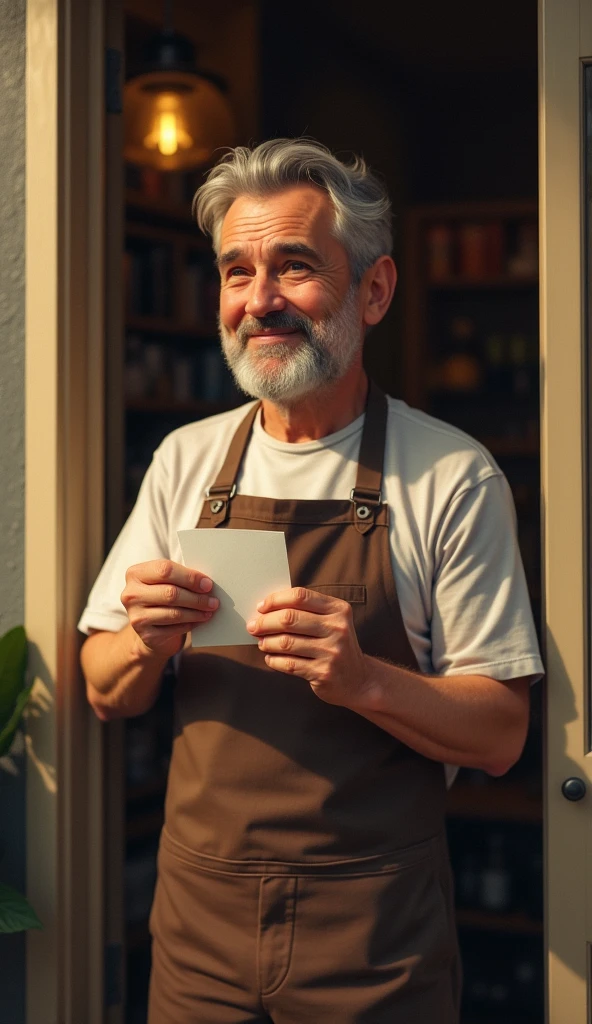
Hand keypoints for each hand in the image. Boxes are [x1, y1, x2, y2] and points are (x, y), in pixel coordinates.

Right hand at [121, 559, 218, 657]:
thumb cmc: (162, 597)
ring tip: (210, 610)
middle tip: (213, 600)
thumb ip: (180, 577)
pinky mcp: (145, 635)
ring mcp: (136, 616)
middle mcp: (131, 594)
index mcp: (135, 573)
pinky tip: (200, 620)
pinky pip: (174, 628)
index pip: (165, 570)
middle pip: (170, 593)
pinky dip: (191, 624)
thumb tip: (206, 583)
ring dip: (197, 612)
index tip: (207, 584)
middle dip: (196, 597)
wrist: (149, 628)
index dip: (189, 577)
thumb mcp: (166, 582)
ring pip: (174, 613)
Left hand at [246, 587, 367, 706]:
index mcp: (338, 609)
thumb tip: (266, 609)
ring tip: (261, 643)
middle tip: (253, 626)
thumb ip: (306, 612)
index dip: (275, 600)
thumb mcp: (332, 622)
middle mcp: (337, 628)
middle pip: (289, 618)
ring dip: (266, 642)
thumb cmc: (336, 646)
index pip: (300, 596)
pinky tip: (271, 658)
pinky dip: (274, 660)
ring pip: (285, 642)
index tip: (261, 607)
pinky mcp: (323, 672)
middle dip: (265, 622)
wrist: (359, 680)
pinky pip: (288, 664)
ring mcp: (331, 651)